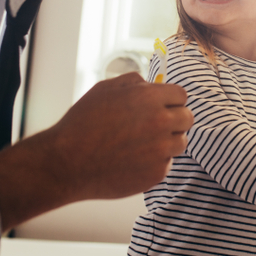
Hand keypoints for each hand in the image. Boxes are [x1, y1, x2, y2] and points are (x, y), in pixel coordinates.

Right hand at [0, 72, 193, 230]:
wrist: (67, 162)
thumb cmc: (83, 123)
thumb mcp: (105, 89)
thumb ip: (134, 82)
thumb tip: (151, 83)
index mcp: (150, 98)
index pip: (181, 95)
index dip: (171, 100)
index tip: (162, 106)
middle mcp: (161, 123)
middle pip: (187, 118)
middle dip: (174, 119)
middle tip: (154, 125)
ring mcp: (161, 150)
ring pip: (181, 143)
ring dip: (167, 142)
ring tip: (141, 144)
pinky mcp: (157, 174)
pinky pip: (166, 164)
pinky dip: (154, 163)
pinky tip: (132, 161)